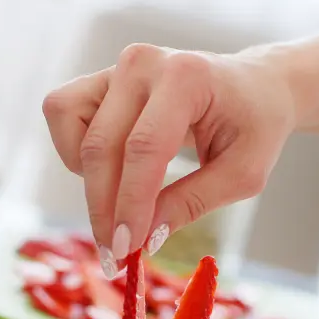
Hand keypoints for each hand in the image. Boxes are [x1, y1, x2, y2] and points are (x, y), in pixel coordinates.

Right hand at [42, 43, 295, 275]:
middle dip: (104, 208)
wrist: (254, 86)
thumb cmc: (254, 126)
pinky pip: (64, 116)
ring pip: (72, 128)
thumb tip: (144, 240)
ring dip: (88, 177)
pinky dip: (77, 154)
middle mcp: (144, 63)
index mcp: (186, 76)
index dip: (131, 204)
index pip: (144, 148)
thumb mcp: (243, 174)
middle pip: (102, 145)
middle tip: (114, 255)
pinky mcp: (100, 78)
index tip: (126, 251)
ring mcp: (117, 67)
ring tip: (123, 201)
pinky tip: (114, 171)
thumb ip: (192, 203)